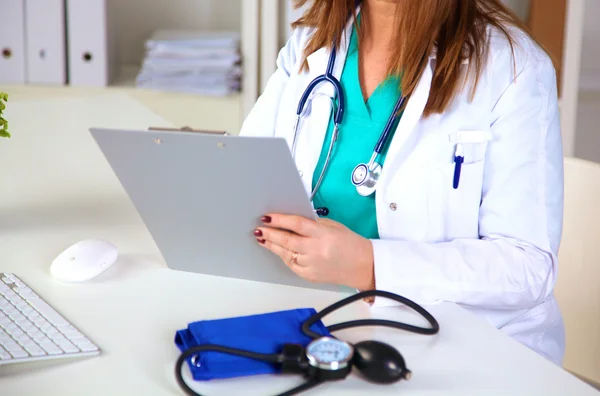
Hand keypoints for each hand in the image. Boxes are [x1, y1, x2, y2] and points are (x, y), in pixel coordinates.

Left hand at [254, 214, 374, 289]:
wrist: (364, 266)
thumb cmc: (351, 244)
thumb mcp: (333, 227)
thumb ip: (313, 225)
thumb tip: (292, 222)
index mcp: (322, 234)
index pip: (296, 224)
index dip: (279, 220)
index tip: (267, 217)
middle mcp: (315, 250)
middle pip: (287, 240)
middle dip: (270, 234)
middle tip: (259, 229)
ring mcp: (311, 265)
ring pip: (286, 254)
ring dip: (272, 245)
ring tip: (262, 238)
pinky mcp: (310, 276)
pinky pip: (292, 264)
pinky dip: (284, 256)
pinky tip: (277, 250)